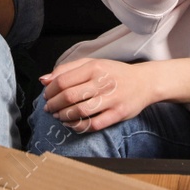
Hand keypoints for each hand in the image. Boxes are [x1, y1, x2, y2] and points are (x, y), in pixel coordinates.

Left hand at [38, 58, 156, 133]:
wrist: (144, 82)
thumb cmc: (115, 73)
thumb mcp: (92, 63)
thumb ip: (67, 69)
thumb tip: (44, 79)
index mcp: (94, 67)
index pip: (63, 80)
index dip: (50, 91)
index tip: (46, 95)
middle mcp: (102, 82)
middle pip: (69, 96)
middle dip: (54, 104)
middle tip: (49, 108)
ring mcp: (111, 99)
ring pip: (80, 111)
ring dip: (64, 116)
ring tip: (59, 116)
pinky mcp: (118, 114)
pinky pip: (94, 124)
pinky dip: (78, 126)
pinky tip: (71, 123)